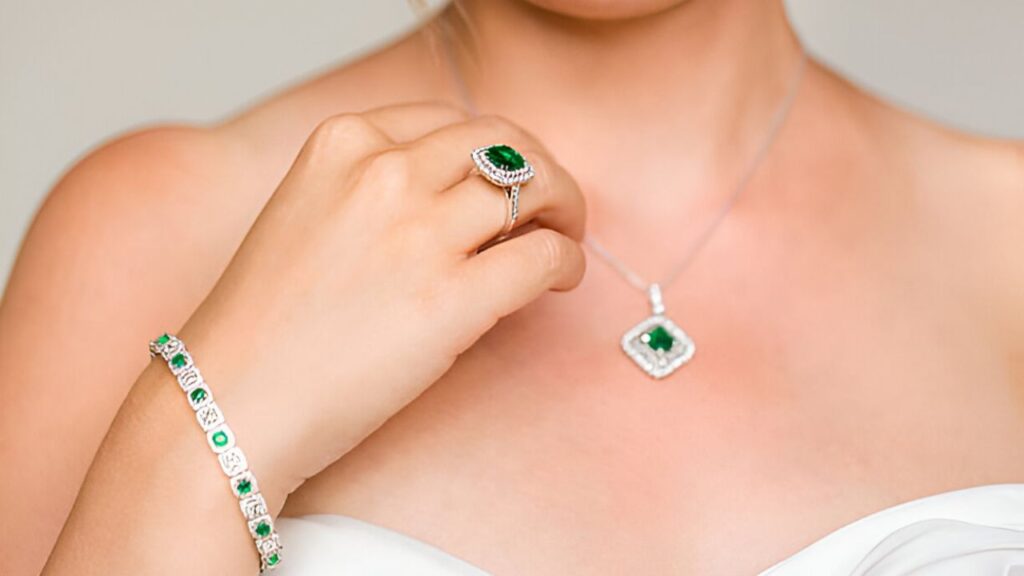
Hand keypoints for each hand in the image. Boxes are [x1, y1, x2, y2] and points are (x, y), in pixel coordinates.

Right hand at [178, 102, 585, 501]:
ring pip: (534, 187)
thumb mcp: (308, 217)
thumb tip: (464, 199)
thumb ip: (376, 191)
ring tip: (562, 240)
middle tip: (554, 205)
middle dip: (541, 170)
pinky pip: (545, 255)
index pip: (451, 121)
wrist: (231, 401)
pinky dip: (567, 261)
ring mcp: (419, 232)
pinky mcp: (452, 298)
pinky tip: (560, 281)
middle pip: (502, 142)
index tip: (506, 179)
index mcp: (342, 143)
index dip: (494, 150)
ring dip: (563, 210)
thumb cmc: (263, 326)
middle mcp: (383, 173)